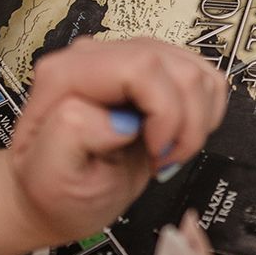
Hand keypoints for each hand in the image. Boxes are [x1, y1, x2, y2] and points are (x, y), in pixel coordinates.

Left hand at [8, 38, 226, 241]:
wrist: (60, 196)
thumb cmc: (55, 188)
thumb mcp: (51, 174)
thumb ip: (72, 133)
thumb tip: (119, 118)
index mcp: (67, 75)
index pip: (142, 66)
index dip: (164, 111)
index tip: (155, 149)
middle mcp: (99, 58)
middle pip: (178, 68)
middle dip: (185, 122)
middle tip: (162, 157)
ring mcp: (131, 60)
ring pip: (197, 73)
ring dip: (195, 122)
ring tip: (165, 150)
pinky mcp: (156, 73)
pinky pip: (204, 79)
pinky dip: (203, 114)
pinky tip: (176, 136)